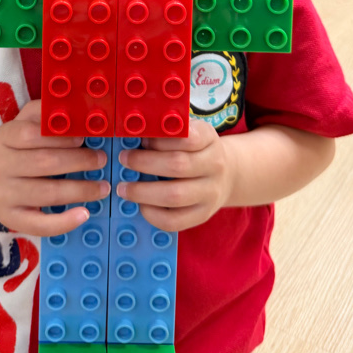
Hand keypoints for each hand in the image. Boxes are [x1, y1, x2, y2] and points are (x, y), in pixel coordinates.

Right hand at [0, 100, 109, 236]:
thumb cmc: (13, 148)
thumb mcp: (21, 123)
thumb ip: (43, 114)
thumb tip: (77, 111)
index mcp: (4, 137)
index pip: (32, 134)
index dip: (61, 136)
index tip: (84, 137)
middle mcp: (0, 166)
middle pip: (44, 163)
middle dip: (79, 161)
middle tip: (101, 160)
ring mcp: (4, 194)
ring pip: (47, 193)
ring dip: (81, 190)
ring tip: (103, 187)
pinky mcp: (10, 218)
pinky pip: (39, 224)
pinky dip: (64, 222)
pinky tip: (84, 214)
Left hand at [115, 119, 233, 232]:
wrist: (228, 174)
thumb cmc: (197, 150)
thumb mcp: (191, 132)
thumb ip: (169, 132)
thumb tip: (135, 133)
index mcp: (209, 139)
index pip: (188, 137)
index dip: (160, 139)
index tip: (141, 139)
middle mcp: (214, 166)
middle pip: (178, 165)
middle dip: (144, 162)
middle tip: (124, 159)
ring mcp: (210, 193)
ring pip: (175, 196)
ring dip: (143, 192)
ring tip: (123, 187)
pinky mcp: (203, 214)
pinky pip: (175, 220)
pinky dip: (153, 214)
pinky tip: (141, 205)